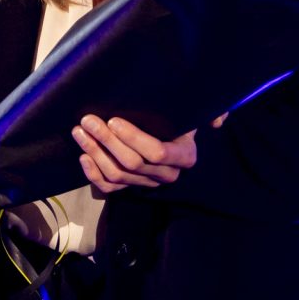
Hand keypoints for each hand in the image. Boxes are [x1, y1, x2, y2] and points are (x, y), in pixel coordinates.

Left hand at [72, 113, 198, 193]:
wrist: (164, 133)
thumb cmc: (176, 119)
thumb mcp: (193, 112)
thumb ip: (210, 111)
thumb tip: (218, 121)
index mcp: (184, 156)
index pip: (158, 152)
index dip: (133, 138)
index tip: (113, 120)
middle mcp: (167, 174)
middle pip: (132, 163)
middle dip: (106, 141)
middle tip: (88, 121)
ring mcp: (147, 183)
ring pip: (117, 175)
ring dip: (94, 153)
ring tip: (80, 132)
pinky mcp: (130, 187)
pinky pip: (110, 188)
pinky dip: (93, 174)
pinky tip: (83, 156)